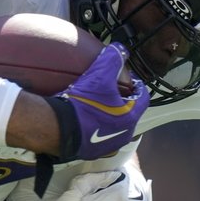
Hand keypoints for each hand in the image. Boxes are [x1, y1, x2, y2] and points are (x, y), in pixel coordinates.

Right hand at [47, 44, 149, 160]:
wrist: (56, 129)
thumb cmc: (82, 104)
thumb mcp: (98, 76)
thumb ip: (112, 59)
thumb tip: (120, 48)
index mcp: (129, 117)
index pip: (142, 98)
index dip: (136, 86)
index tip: (127, 80)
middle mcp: (122, 134)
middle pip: (129, 114)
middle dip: (122, 102)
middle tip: (110, 92)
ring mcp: (107, 146)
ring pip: (114, 127)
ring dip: (109, 117)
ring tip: (96, 106)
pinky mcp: (91, 152)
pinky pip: (98, 138)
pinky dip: (95, 128)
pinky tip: (84, 120)